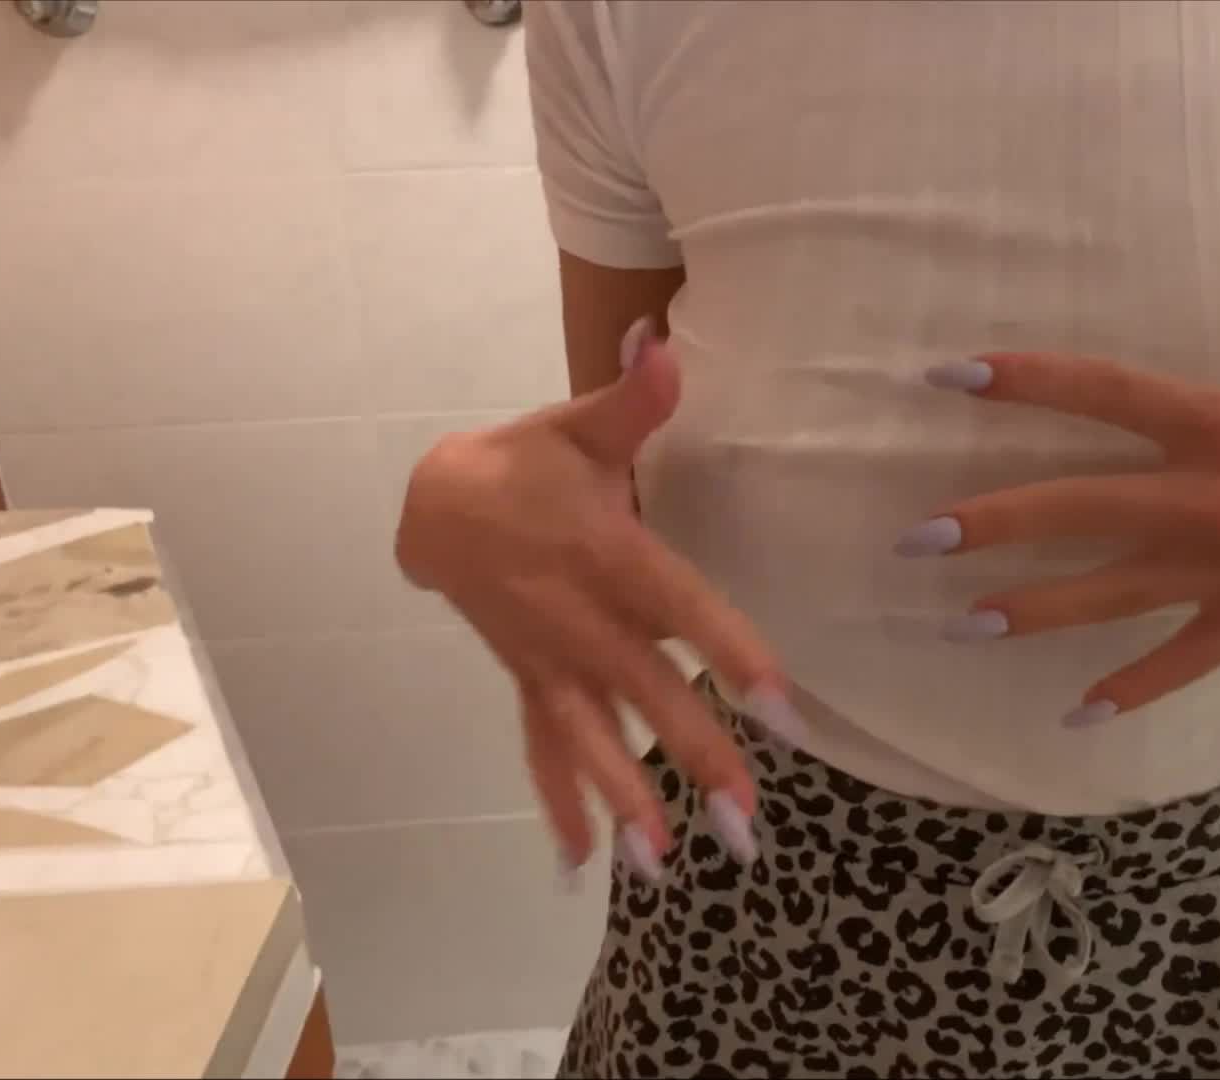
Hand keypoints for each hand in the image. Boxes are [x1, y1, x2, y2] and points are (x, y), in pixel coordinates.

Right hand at [395, 319, 800, 878]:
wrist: (436, 504)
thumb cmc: (527, 463)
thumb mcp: (578, 426)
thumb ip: (632, 400)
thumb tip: (664, 344)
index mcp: (608, 554)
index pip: (681, 608)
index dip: (731, 654)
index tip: (783, 708)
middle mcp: (581, 620)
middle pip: (648, 694)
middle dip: (696, 757)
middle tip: (747, 822)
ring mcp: (551, 660)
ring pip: (593, 738)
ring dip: (629, 801)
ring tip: (662, 865)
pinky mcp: (531, 682)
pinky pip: (544, 751)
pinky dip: (562, 804)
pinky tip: (583, 864)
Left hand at [899, 118, 1219, 723]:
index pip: (1105, 392)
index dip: (1026, 381)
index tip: (950, 375)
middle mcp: (1205, 503)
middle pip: (1079, 510)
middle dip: (994, 525)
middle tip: (915, 542)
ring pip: (1110, 597)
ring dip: (1033, 612)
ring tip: (963, 625)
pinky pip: (1180, 664)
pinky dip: (1132, 691)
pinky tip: (1078, 717)